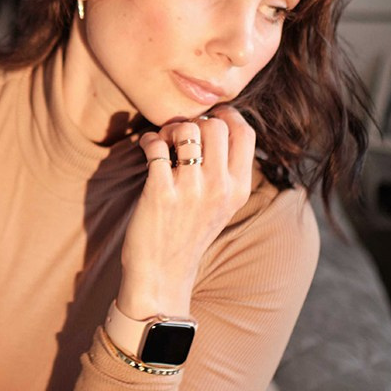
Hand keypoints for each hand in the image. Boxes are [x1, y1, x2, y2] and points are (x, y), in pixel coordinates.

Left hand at [117, 106, 255, 318]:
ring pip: (186, 129)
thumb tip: (217, 124)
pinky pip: (156, 145)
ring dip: (169, 129)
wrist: (162, 274)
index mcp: (239, 189)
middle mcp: (220, 187)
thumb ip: (226, 170)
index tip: (208, 119)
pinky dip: (148, 140)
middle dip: (194, 122)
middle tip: (179, 136)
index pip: (244, 132)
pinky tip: (146, 148)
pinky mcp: (160, 193)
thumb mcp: (223, 205)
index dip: (226, 116)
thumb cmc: (189, 233)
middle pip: (215, 124)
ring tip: (163, 142)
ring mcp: (191, 190)